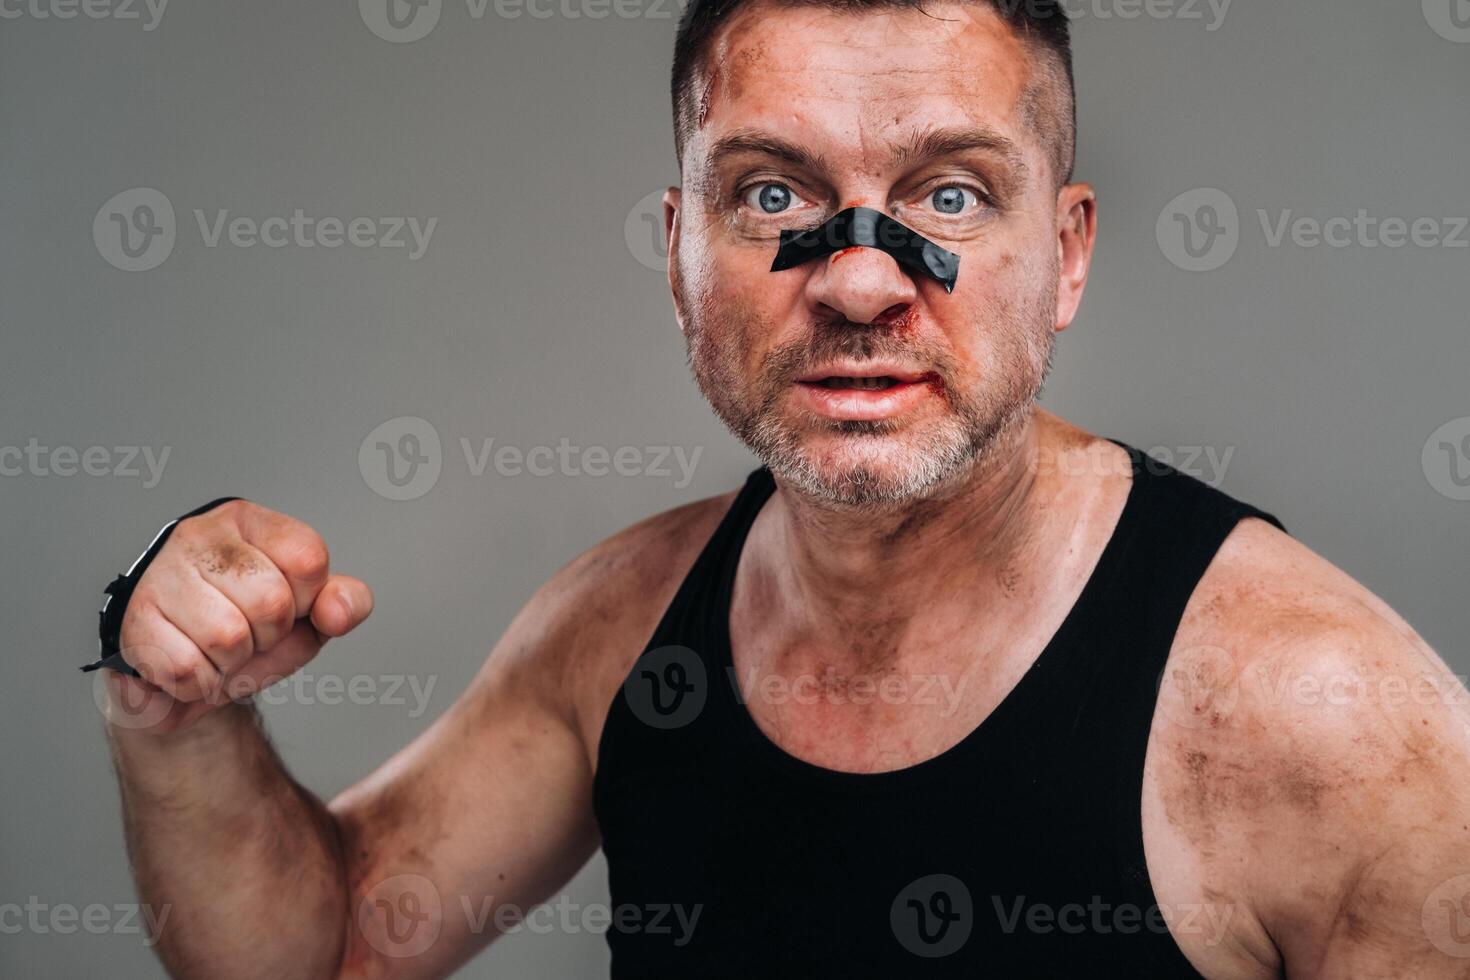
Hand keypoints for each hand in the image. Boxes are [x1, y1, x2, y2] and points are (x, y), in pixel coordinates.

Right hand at [104, 500, 372, 734]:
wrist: (186, 677)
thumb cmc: (248, 631)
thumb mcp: (309, 614)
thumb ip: (344, 603)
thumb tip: (337, 611)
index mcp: (249, 522)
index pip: (308, 559)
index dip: (307, 600)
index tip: (287, 606)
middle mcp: (200, 535)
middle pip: (271, 601)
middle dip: (268, 637)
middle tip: (247, 635)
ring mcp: (160, 574)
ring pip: (227, 636)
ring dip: (231, 664)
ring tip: (217, 651)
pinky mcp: (132, 619)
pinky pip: (185, 668)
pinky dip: (198, 684)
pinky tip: (190, 665)